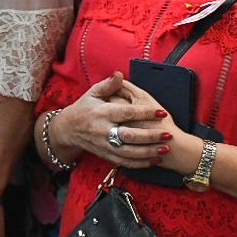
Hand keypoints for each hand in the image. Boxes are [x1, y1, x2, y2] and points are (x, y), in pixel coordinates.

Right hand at [50, 72, 178, 170]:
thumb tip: (120, 73)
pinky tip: (154, 160)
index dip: (144, 113)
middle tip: (168, 134)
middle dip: (150, 136)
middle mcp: (103, 131)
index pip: (127, 113)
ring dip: (148, 152)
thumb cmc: (84, 108)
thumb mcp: (93, 93)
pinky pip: (125, 162)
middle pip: (130, 135)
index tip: (161, 112)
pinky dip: (140, 163)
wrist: (68, 130)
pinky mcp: (106, 156)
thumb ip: (109, 84)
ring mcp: (105, 145)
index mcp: (102, 113)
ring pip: (129, 152)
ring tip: (165, 149)